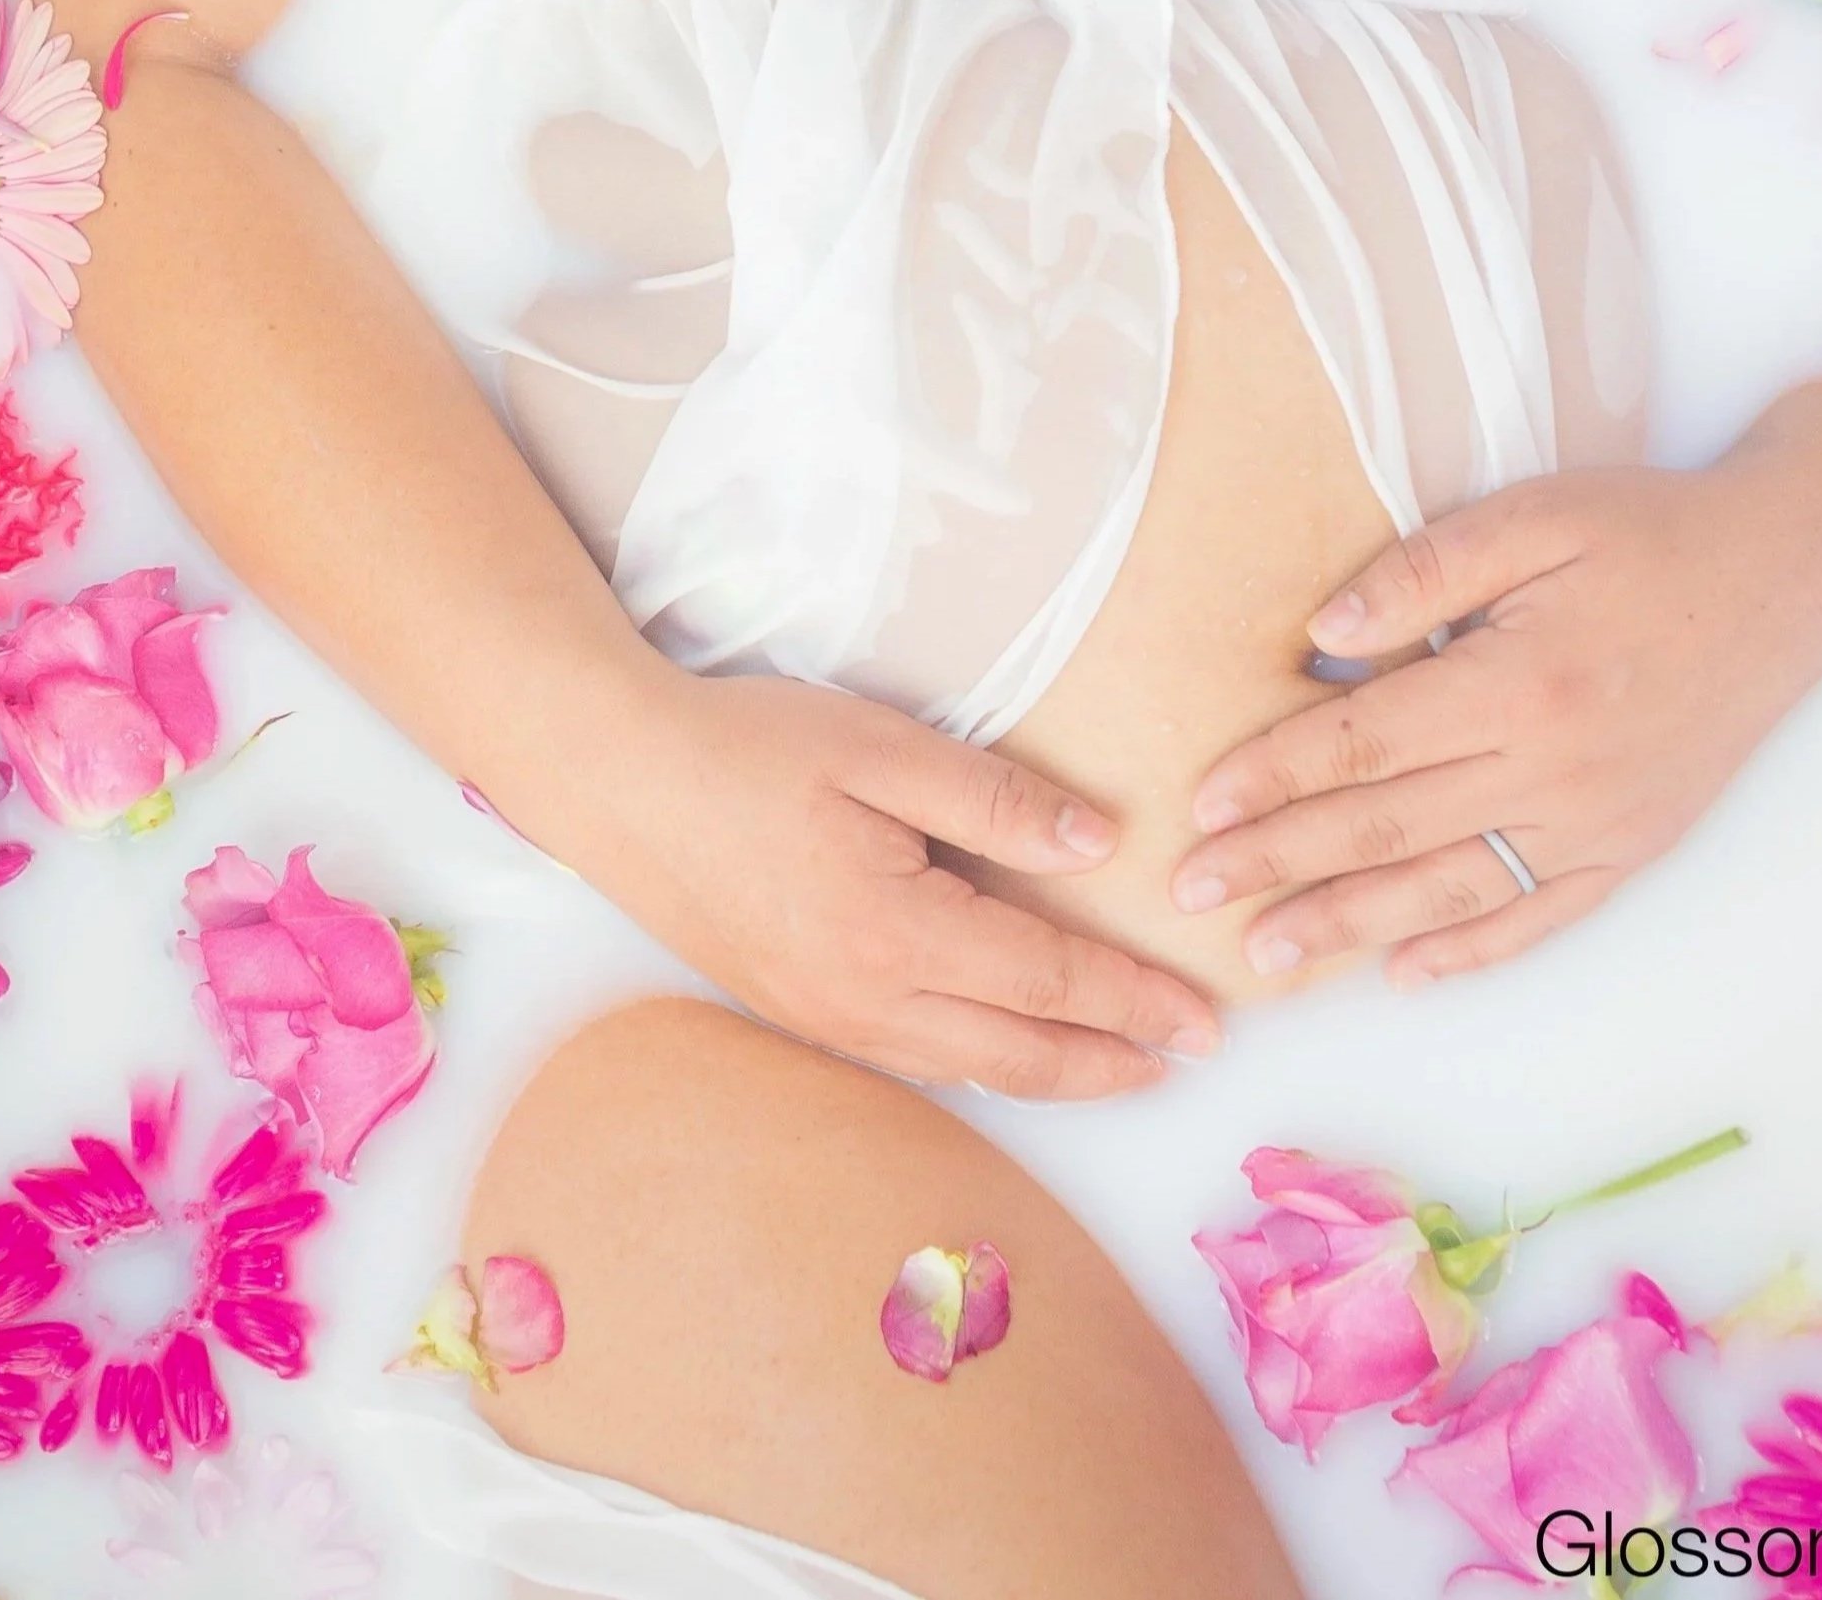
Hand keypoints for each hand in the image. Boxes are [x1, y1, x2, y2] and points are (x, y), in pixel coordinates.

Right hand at [588, 664, 1223, 1100]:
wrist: (616, 781)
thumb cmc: (747, 748)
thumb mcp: (880, 747)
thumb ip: (994, 799)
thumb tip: (1100, 845)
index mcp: (896, 931)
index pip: (1047, 979)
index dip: (1133, 999)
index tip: (1205, 1019)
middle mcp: (865, 999)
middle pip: (1018, 1053)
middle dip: (1114, 1061)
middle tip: (1191, 1061)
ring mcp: (826, 1017)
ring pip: (968, 1070)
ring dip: (1055, 1074)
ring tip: (1123, 1068)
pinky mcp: (797, 1010)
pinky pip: (915, 1060)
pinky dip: (984, 1067)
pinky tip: (1010, 1053)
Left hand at [1167, 376, 1821, 989]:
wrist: (1790, 575)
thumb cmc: (1650, 532)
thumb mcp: (1534, 515)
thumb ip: (1423, 570)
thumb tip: (1325, 631)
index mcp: (1519, 682)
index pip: (1365, 743)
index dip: (1276, 777)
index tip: (1202, 807)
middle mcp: (1555, 770)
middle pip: (1389, 829)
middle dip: (1281, 865)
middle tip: (1191, 899)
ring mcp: (1598, 822)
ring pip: (1452, 890)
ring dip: (1351, 927)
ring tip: (1268, 957)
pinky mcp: (1635, 848)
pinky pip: (1538, 917)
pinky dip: (1468, 952)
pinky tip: (1403, 972)